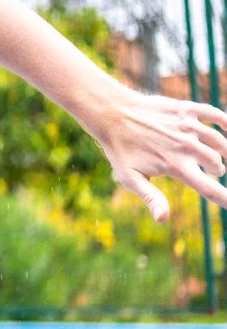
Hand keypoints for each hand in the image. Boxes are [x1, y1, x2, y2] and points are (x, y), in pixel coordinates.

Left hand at [96, 89, 226, 220]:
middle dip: (216, 170)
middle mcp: (186, 146)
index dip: (226, 199)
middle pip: (217, 164)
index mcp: (175, 166)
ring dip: (221, 152)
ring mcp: (188, 126)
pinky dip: (226, 123)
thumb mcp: (130, 178)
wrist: (112, 114)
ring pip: (220, 142)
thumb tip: (162, 219)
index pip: (209, 188)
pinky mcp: (187, 109)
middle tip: (210, 172)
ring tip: (214, 157)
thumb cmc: (120, 150)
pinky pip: (215, 114)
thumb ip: (151, 197)